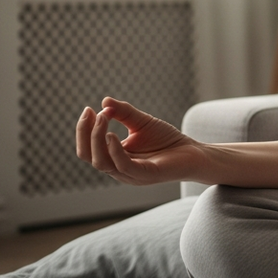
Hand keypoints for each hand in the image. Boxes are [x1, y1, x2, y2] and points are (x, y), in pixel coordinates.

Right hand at [76, 97, 205, 185]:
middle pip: (89, 156)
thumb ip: (124, 113)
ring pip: (102, 162)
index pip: (88, 148)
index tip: (88, 109)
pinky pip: (123, 166)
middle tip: (92, 112)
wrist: (193, 152)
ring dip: (98, 139)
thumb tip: (104, 102)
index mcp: (114, 158)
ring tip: (103, 117)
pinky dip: (114, 151)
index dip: (84, 130)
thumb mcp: (142, 122)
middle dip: (86, 133)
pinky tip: (112, 135)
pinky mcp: (146, 175)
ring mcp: (131, 174)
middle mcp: (118, 169)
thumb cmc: (167, 140)